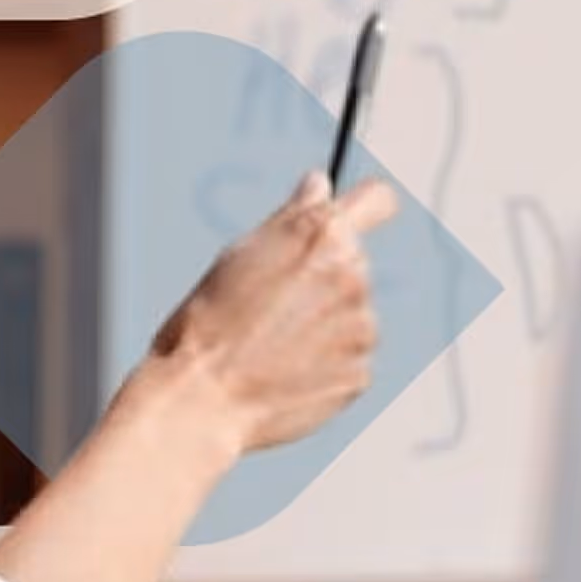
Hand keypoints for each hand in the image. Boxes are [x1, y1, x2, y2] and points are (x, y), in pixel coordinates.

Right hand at [145, 171, 400, 455]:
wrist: (201, 396)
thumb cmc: (209, 321)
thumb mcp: (241, 253)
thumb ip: (294, 216)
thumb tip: (320, 184)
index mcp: (323, 233)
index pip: (378, 201)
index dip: (367, 208)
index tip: (361, 217)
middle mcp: (353, 274)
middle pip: (354, 265)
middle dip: (324, 278)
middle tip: (272, 305)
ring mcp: (362, 326)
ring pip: (352, 316)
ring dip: (324, 325)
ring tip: (272, 345)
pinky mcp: (361, 372)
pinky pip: (348, 360)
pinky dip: (325, 365)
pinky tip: (285, 373)